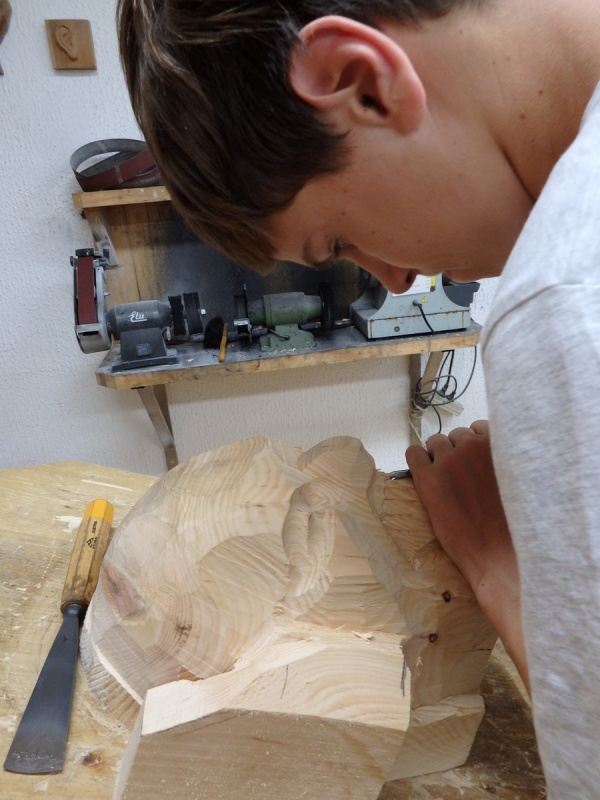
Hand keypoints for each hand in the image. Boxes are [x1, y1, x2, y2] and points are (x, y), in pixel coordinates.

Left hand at [405, 420, 528, 689]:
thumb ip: (507, 462)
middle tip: (460, 475)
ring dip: (438, 455)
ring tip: (444, 478)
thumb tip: (494, 453)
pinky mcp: (428, 480)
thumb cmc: (516, 527)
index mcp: (499, 446)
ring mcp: (449, 462)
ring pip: (435, 442)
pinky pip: (413, 453)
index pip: (480, 427)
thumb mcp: (522, 482)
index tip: (475, 460)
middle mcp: (473, 447)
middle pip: (457, 435)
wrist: (500, 558)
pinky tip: (423, 474)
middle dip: (457, 451)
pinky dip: (417, 460)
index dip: (476, 444)